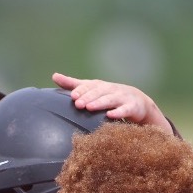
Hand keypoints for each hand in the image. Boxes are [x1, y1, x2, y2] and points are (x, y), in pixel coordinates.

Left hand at [51, 73, 174, 133]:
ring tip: (90, 107)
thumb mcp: (92, 89)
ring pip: (110, 100)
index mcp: (100, 86)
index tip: (72, 96)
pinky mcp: (132, 107)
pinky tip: (110, 116)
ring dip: (100, 103)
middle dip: (88, 97)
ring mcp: (122, 98)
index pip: (89, 86)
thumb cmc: (110, 95)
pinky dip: (118, 112)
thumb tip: (54, 76)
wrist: (138, 102)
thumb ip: (74, 84)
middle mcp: (110, 89)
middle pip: (98, 92)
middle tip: (77, 103)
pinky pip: (125, 110)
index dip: (81, 90)